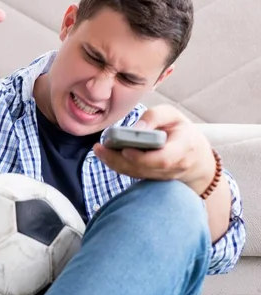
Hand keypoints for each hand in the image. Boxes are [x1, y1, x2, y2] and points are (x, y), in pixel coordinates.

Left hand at [93, 104, 216, 194]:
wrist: (196, 157)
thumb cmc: (181, 131)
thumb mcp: (172, 116)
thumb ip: (154, 117)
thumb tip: (135, 129)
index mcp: (183, 148)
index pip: (163, 159)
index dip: (143, 157)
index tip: (125, 149)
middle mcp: (174, 167)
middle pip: (144, 168)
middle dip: (119, 160)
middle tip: (100, 148)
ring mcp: (163, 176)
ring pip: (136, 174)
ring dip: (114, 163)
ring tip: (99, 150)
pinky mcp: (153, 179)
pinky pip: (134, 175)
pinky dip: (118, 166)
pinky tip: (105, 155)